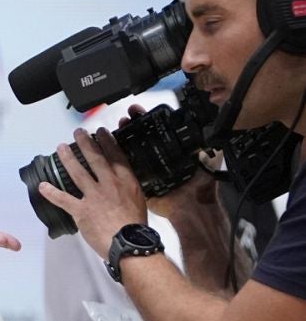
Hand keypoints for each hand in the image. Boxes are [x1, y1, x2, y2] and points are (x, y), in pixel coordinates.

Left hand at [37, 128, 148, 257]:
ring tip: (60, 147)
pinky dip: (51, 192)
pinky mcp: (81, 210)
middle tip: (78, 132)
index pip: (116, 157)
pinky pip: (63, 199)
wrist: (129, 244)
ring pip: (77, 172)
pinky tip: (42, 186)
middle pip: (95, 159)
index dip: (107, 142)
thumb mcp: (139, 201)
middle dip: (85, 143)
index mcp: (126, 182)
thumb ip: (128, 190)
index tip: (100, 132)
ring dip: (67, 158)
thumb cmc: (136, 226)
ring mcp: (94, 196)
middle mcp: (109, 185)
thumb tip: (123, 184)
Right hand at [119, 105, 219, 222]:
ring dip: (122, 139)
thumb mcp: (206, 161)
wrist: (193, 209)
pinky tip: (111, 147)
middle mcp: (157, 161)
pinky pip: (125, 171)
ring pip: (130, 152)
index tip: (139, 112)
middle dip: (131, 125)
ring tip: (119, 125)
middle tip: (127, 116)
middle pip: (139, 139)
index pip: (156, 133)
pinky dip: (117, 161)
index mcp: (172, 154)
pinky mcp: (138, 183)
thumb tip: (209, 133)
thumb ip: (206, 149)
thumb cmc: (201, 188)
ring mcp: (145, 172)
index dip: (147, 121)